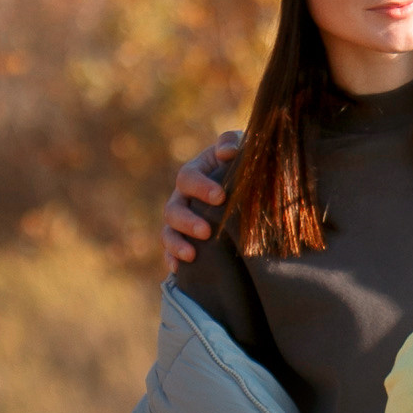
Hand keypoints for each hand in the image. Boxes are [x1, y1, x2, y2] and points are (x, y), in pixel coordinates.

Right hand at [162, 131, 241, 268]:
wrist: (245, 191)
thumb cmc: (242, 166)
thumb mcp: (240, 149)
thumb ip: (232, 142)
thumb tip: (227, 152)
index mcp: (193, 174)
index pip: (187, 178)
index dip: (201, 187)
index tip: (221, 197)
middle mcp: (181, 198)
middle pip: (173, 209)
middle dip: (188, 221)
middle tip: (206, 231)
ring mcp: (179, 222)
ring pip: (167, 232)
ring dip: (176, 244)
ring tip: (192, 255)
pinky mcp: (183, 241)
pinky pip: (169, 253)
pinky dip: (171, 261)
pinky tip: (179, 270)